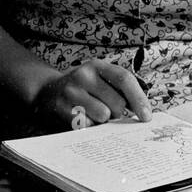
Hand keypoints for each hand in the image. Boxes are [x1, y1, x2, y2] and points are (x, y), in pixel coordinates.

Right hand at [34, 60, 151, 128]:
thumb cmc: (81, 88)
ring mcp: (70, 92)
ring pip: (103, 116)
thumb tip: (142, 113)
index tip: (146, 116)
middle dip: (119, 114)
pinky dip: (89, 126)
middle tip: (111, 113)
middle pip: (117, 103)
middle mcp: (82, 75)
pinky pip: (87, 125)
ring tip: (93, 114)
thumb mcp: (98, 79)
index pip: (124, 79)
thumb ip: (118, 89)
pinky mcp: (61, 109)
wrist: (45, 91)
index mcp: (96, 66)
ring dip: (103, 121)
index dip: (138, 99)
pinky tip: (82, 118)